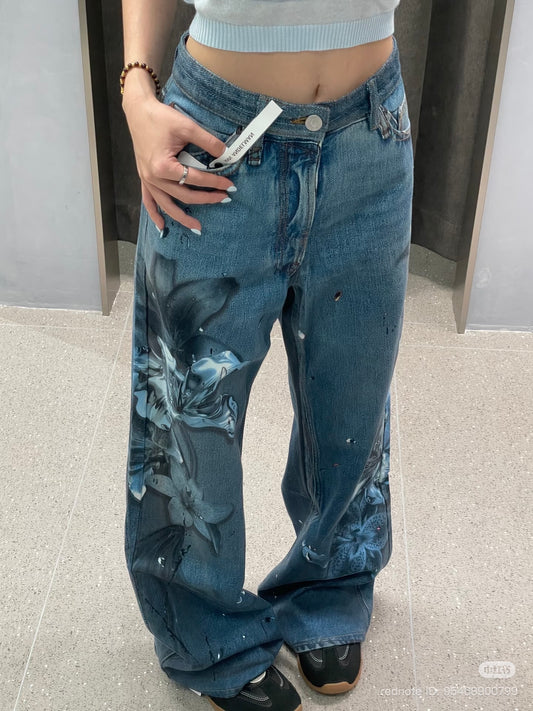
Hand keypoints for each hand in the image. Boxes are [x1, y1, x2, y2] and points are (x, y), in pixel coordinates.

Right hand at [123, 91, 234, 232]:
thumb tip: (226, 153)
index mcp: (164, 166)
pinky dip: (155, 214)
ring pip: (166, 205)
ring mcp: (147, 180)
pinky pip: (149, 201)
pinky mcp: (144, 178)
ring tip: (197, 227)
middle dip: (206, 199)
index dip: (214, 182)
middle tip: (224, 199)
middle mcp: (154, 177)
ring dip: (182, 217)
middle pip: (184, 196)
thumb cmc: (160, 117)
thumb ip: (207, 141)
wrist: (138, 110)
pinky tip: (162, 227)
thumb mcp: (187, 126)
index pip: (195, 179)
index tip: (230, 185)